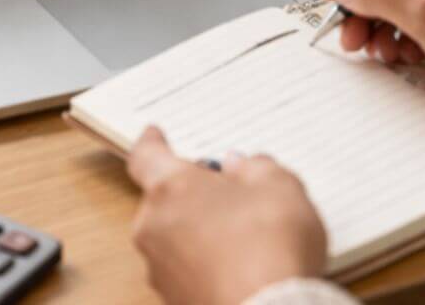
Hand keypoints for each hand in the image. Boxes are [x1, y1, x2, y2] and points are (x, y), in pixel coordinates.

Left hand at [127, 126, 326, 304]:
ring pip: (174, 237)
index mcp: (170, 188)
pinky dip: (206, 264)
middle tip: (229, 192)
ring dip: (199, 231)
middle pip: (164, 199)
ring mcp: (160, 270)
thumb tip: (242, 167)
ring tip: (245, 237)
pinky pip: (186, 270)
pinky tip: (241, 267)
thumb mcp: (279, 187)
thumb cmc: (269, 249)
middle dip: (192, 193)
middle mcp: (154, 228)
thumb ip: (256, 168)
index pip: (145, 156)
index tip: (154, 135)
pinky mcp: (174, 300)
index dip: (152, 143)